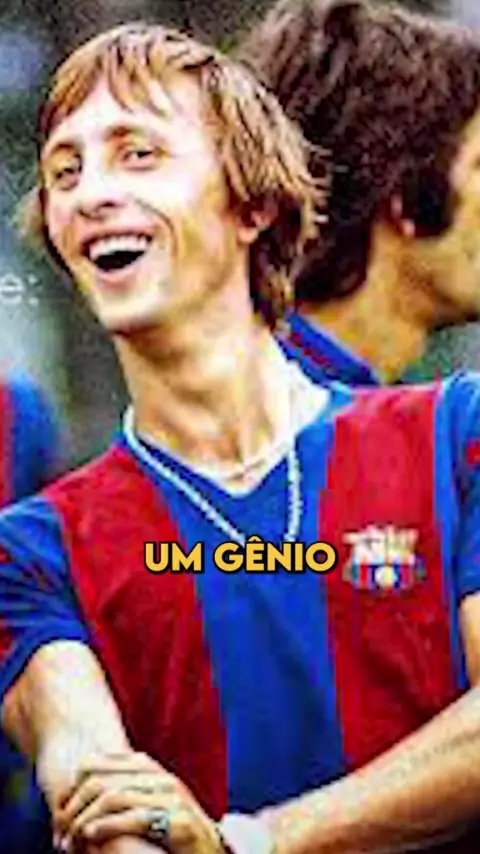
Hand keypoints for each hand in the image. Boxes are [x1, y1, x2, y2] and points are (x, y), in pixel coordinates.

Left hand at [53, 751, 223, 853]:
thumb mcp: (147, 802)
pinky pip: (135, 818)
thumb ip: (123, 790)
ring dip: (85, 821)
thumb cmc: (173, 830)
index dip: (73, 785)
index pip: (99, 763)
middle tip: (61, 831)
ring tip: (71, 840)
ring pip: (114, 797)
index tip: (59, 809)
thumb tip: (81, 791)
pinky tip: (91, 836)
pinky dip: (106, 827)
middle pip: (101, 780)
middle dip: (75, 807)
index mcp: (150, 769)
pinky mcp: (180, 822)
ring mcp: (173, 798)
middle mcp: (161, 777)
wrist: (211, 852)